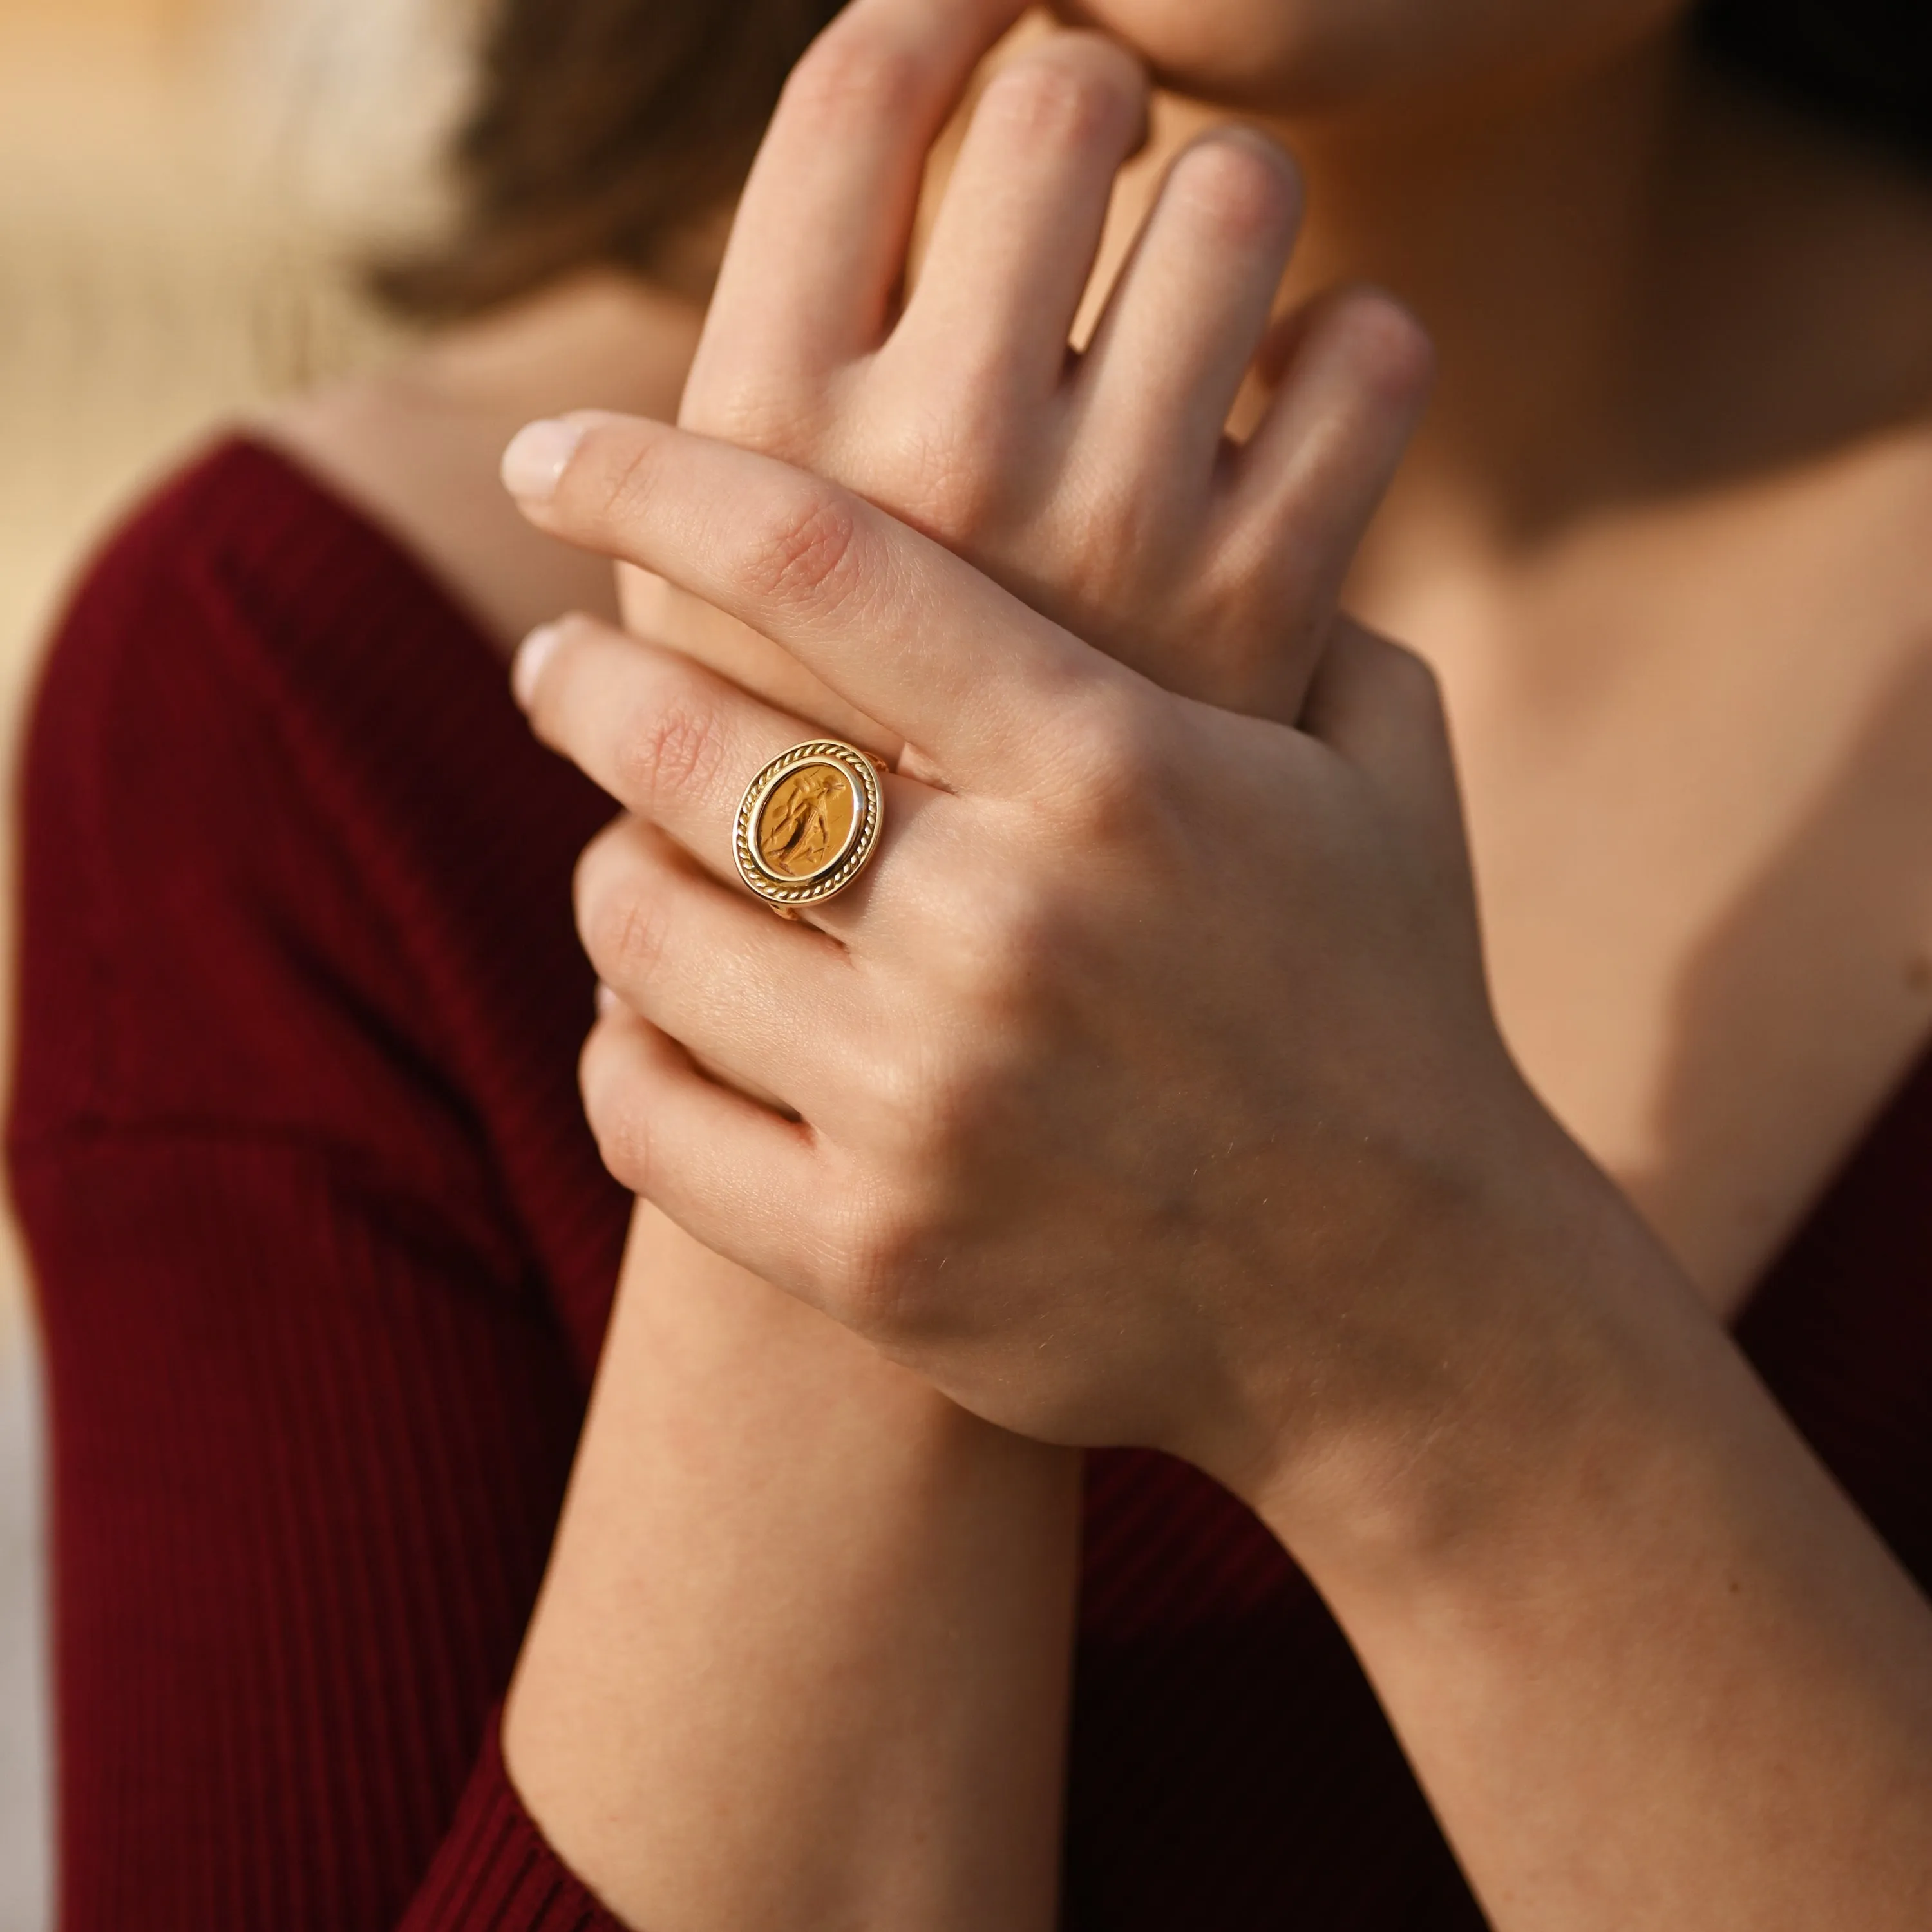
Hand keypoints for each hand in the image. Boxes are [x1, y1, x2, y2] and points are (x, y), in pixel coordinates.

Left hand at [506, 417, 1585, 1542]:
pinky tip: (649, 1011)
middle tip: (555, 664)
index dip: (645, 478)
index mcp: (1117, 769)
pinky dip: (621, 1044)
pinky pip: (641, 1114)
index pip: (812, 562)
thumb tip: (1203, 448)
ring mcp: (928, 1106)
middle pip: (685, 741)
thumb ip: (1281, 600)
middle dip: (581, 680)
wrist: (1401, 1297)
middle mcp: (1003, 925)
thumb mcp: (1375, 771)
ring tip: (630, 845)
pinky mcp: (871, 1256)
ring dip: (609, 864)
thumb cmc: (1386, 1001)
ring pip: (639, 928)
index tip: (553, 452)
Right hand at [628, 0, 1430, 736]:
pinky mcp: (1269, 605)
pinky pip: (1373, 353)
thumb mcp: (705, 588)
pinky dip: (1349, 356)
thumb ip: (755, 389)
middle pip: (1060, 95)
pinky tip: (1287, 411)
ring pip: (1240, 191)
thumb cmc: (817, 759)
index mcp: (767, 433)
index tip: (981, 9)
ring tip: (1189, 291)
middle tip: (1081, 166)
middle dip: (1083, 94)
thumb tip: (839, 148)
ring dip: (1224, 208)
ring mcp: (1116, 533)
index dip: (942, 3)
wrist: (954, 988)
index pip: (862, 93)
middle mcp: (941, 461)